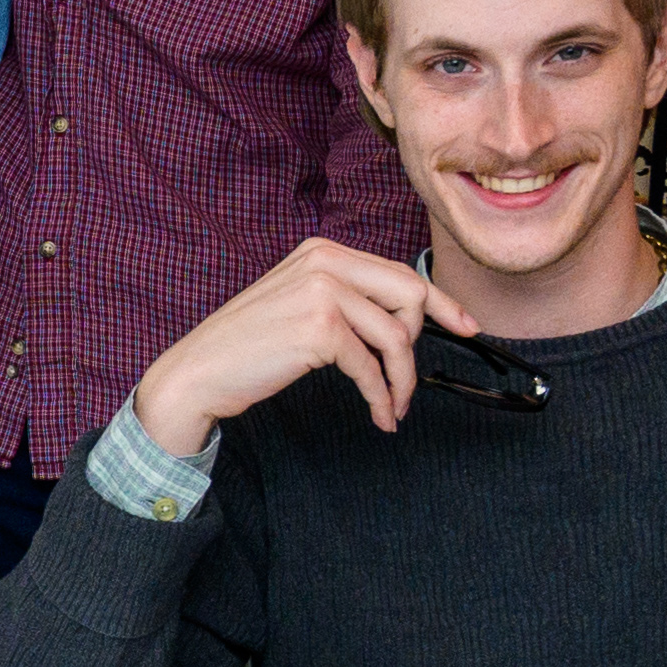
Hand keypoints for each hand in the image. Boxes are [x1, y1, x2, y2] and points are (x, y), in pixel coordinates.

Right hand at [122, 239, 441, 453]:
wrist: (198, 372)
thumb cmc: (247, 347)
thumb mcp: (299, 304)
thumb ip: (346, 299)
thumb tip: (403, 320)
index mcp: (322, 251)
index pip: (400, 272)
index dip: (442, 302)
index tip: (467, 325)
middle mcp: (325, 262)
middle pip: (411, 296)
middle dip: (418, 343)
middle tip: (402, 378)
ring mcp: (322, 292)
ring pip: (397, 336)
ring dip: (402, 380)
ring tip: (392, 405)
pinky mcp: (320, 329)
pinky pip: (372, 367)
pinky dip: (381, 397)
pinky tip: (380, 414)